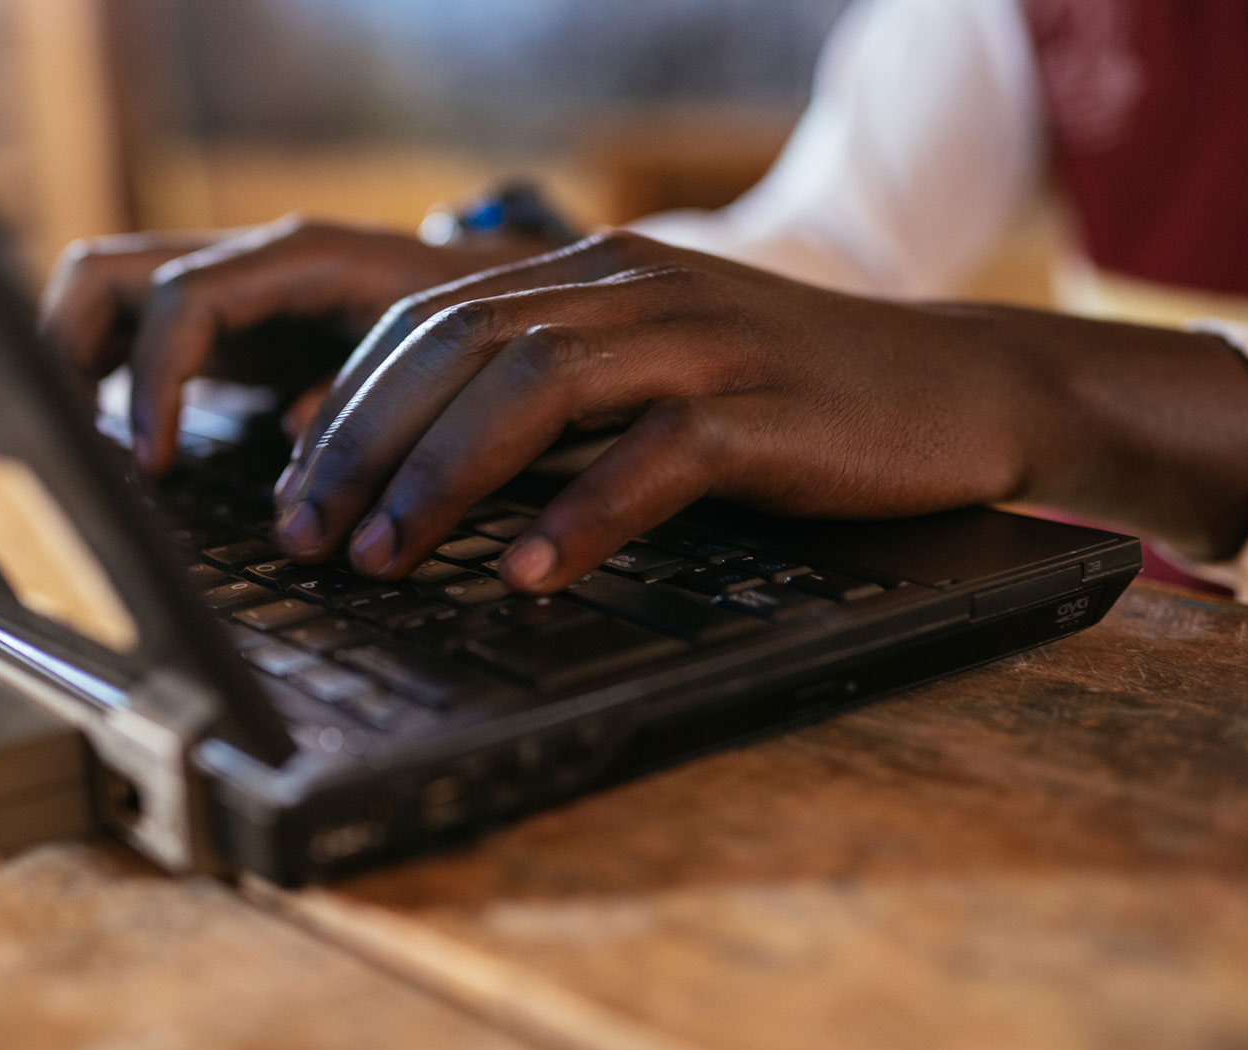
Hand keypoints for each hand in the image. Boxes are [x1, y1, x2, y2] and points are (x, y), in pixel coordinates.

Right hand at [38, 216, 551, 471]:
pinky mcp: (219, 326)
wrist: (493, 299)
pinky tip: (106, 437)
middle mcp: (245, 261)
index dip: (154, 380)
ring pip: (100, 291)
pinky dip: (100, 373)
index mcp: (296, 258)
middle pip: (104, 274)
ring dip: (71, 358)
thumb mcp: (432, 359)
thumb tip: (297, 436)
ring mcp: (223, 289)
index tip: (152, 462)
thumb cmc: (470, 329)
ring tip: (73, 441)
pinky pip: (128, 328)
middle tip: (71, 443)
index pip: (183, 299)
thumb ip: (366, 395)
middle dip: (69, 353)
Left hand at [272, 231, 1247, 590]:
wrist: (958, 385)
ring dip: (444, 476)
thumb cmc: (781, 401)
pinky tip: (529, 575)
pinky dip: (582, 517)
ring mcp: (699, 341)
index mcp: (588, 275)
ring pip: (536, 386)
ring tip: (388, 559)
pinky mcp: (765, 407)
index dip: (346, 406)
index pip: (429, 322)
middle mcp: (630, 289)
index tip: (289, 490)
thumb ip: (529, 399)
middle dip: (364, 445)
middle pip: (459, 348)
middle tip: (307, 536)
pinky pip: (655, 456)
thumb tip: (393, 458)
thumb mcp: (641, 379)